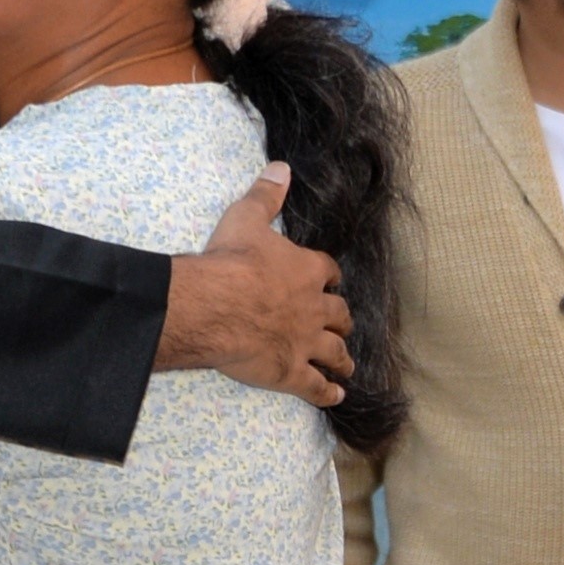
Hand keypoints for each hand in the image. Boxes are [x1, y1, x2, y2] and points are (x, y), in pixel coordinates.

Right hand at [158, 169, 349, 406]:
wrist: (215, 305)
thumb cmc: (231, 261)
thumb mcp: (247, 219)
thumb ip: (266, 195)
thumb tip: (282, 168)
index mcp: (307, 272)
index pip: (329, 273)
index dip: (331, 278)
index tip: (332, 281)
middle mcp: (314, 309)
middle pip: (339, 316)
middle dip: (342, 321)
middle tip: (342, 325)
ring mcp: (305, 343)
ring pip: (334, 353)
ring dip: (342, 359)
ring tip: (348, 365)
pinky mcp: (290, 372)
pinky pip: (315, 387)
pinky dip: (327, 392)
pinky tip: (336, 396)